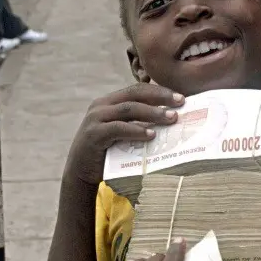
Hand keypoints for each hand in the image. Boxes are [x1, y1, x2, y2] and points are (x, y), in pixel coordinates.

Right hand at [63, 84, 184, 185]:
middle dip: (160, 97)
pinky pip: (118, 128)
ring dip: (153, 113)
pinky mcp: (94, 134)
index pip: (137, 89)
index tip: (180, 97)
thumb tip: (171, 121)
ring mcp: (96, 118)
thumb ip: (139, 124)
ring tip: (171, 119)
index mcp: (110, 101)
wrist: (81, 172)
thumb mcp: (123, 134)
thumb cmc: (107, 153)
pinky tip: (151, 134)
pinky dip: (136, 130)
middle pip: (135, 94)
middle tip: (180, 103)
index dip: (159, 91)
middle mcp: (101, 105)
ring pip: (128, 109)